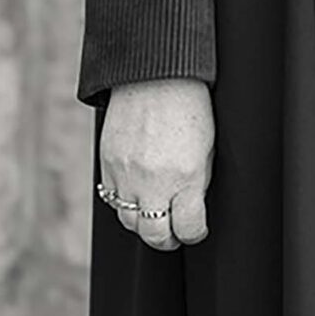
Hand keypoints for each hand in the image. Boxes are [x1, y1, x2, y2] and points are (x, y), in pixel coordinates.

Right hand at [98, 79, 213, 252]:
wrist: (155, 76)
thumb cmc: (190, 108)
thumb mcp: (207, 149)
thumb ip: (197, 184)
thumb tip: (190, 210)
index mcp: (186, 176)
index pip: (188, 228)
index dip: (194, 233)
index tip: (195, 228)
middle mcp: (153, 180)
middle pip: (154, 235)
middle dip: (167, 239)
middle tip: (174, 232)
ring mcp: (126, 174)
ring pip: (129, 221)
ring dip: (144, 222)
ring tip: (156, 212)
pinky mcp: (108, 164)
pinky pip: (112, 199)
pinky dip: (125, 202)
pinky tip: (138, 192)